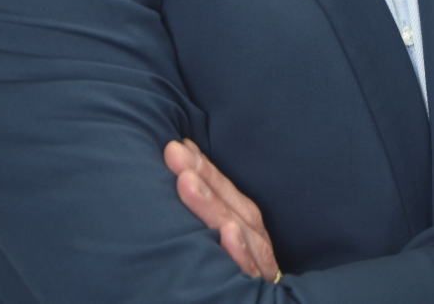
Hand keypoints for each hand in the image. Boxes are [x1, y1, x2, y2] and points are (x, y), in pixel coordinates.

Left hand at [164, 139, 280, 279]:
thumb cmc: (233, 285)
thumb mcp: (223, 253)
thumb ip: (214, 222)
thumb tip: (184, 179)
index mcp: (250, 238)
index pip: (230, 198)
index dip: (207, 170)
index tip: (181, 144)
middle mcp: (258, 252)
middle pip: (235, 209)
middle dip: (205, 178)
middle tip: (175, 153)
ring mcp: (257, 275)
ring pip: (240, 234)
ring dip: (214, 206)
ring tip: (188, 181)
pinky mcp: (255, 295)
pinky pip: (249, 274)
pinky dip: (239, 253)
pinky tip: (227, 233)